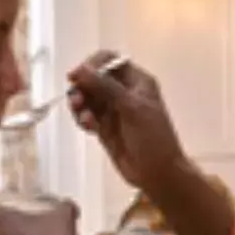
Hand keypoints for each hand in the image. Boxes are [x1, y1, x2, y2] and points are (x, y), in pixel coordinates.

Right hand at [68, 51, 186, 191]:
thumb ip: (105, 87)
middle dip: (83, 87)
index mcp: (137, 81)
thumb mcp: (131, 108)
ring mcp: (113, 110)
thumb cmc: (154, 139)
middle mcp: (124, 92)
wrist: (158, 173)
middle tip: (77, 100)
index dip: (92, 65)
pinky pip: (87, 116)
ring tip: (83, 117)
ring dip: (80, 104)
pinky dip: (83, 119)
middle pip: (94, 79)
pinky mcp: (105, 128)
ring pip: (87, 98)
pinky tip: (88, 127)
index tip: (76, 76)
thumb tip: (80, 69)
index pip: (109, 61)